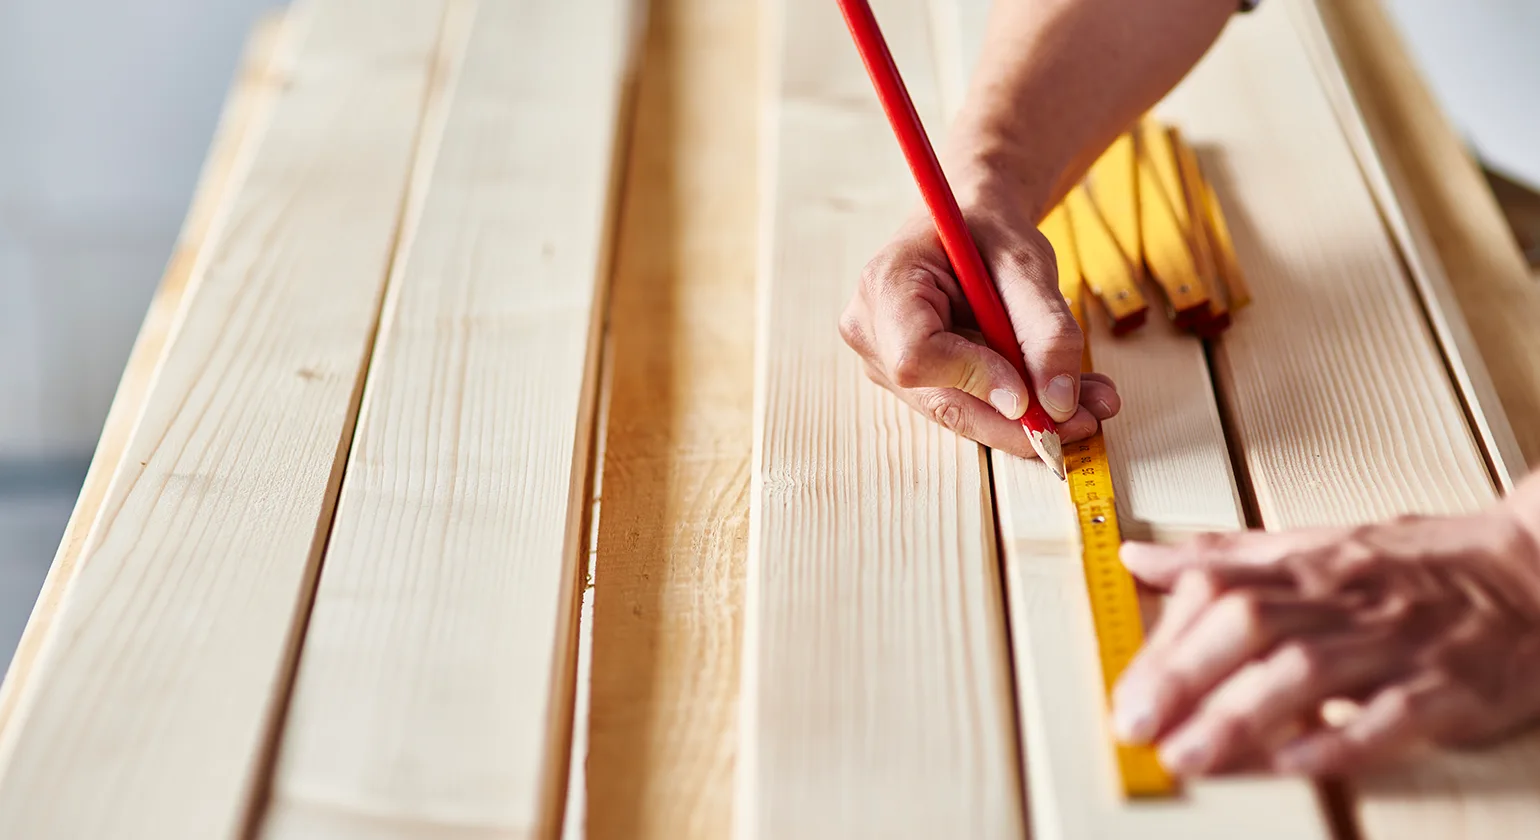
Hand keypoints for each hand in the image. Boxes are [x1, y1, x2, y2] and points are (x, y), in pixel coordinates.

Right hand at [839, 188, 1118, 459]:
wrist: (969, 224)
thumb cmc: (988, 232)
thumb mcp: (1027, 264)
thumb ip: (1045, 330)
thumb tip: (1058, 403)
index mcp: (886, 284)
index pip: (917, 355)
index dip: (975, 379)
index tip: (1031, 393)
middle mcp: (872, 332)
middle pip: (940, 399)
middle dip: (1017, 420)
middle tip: (1086, 419)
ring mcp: (885, 362)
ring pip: (959, 412)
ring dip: (1026, 418)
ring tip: (1092, 403)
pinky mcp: (912, 383)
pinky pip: (966, 408)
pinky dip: (1016, 408)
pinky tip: (1059, 397)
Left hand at [1111, 506, 1539, 776]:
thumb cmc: (1423, 567)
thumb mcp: (1320, 545)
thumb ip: (1229, 559)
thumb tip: (1138, 560)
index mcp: (1313, 567)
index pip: (1223, 591)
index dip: (1168, 639)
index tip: (1124, 686)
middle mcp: (1349, 601)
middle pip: (1254, 626)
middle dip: (1186, 676)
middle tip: (1136, 724)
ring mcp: (1403, 644)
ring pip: (1312, 670)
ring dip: (1242, 714)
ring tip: (1190, 755)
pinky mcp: (1455, 689)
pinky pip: (1396, 714)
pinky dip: (1344, 737)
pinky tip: (1296, 763)